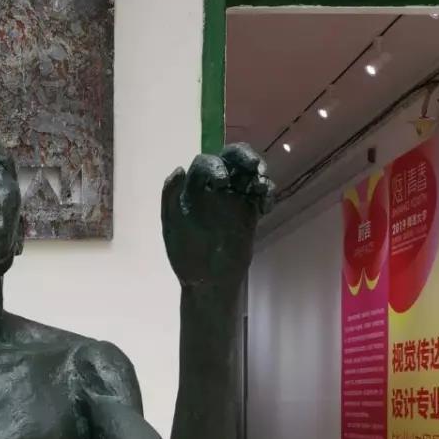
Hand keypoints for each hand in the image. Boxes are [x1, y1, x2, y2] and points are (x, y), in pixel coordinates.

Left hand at [162, 144, 273, 291]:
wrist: (209, 281)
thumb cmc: (185, 255)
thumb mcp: (171, 226)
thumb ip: (170, 197)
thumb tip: (179, 169)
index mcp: (193, 188)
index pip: (206, 163)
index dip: (215, 166)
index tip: (222, 182)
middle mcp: (215, 188)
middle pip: (232, 158)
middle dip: (245, 156)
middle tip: (255, 167)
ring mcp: (234, 198)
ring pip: (250, 173)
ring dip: (259, 173)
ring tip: (261, 187)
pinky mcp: (250, 211)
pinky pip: (261, 194)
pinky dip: (267, 193)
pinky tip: (265, 207)